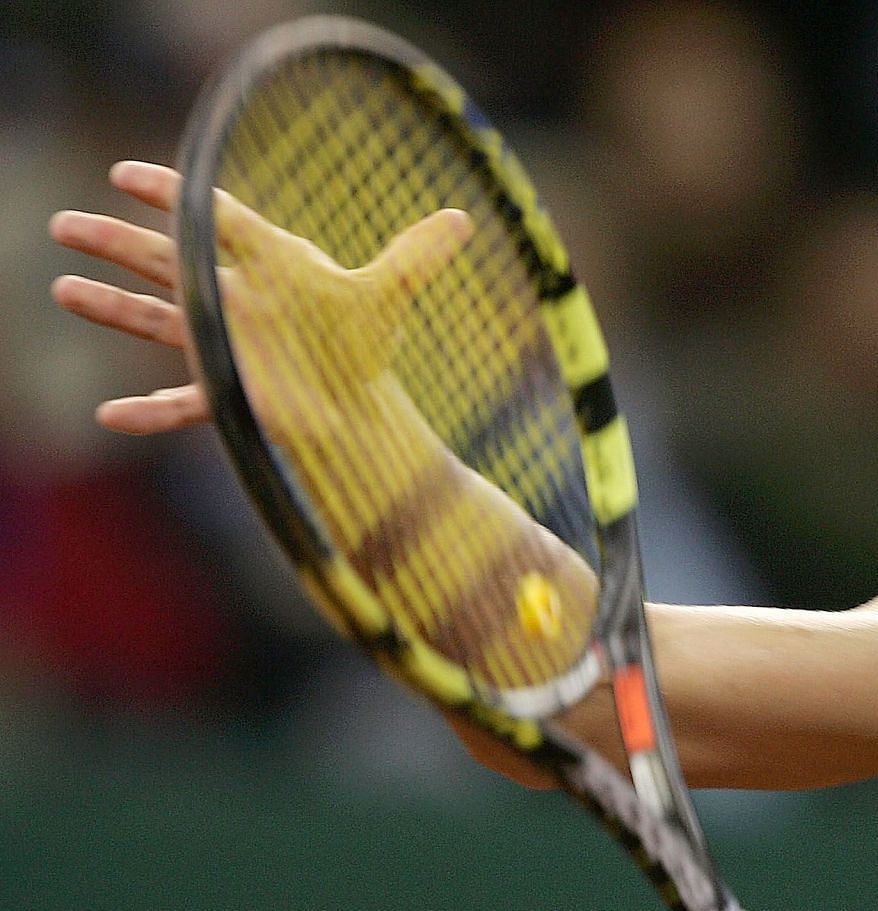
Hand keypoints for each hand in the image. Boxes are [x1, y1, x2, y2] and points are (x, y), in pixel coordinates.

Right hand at [50, 160, 470, 438]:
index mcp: (269, 266)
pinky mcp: (226, 393)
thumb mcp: (386, 297)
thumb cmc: (363, 350)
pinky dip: (150, 412)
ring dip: (112, 307)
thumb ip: (415, 258)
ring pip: (161, 320)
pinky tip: (111, 416)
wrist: (356, 409)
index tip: (126, 174)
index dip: (174, 197)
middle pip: (170, 263)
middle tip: (65, 222)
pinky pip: (181, 403)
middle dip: (119, 244)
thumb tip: (464, 218)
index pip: (217, 221)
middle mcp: (236, 299)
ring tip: (61, 287)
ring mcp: (225, 345)